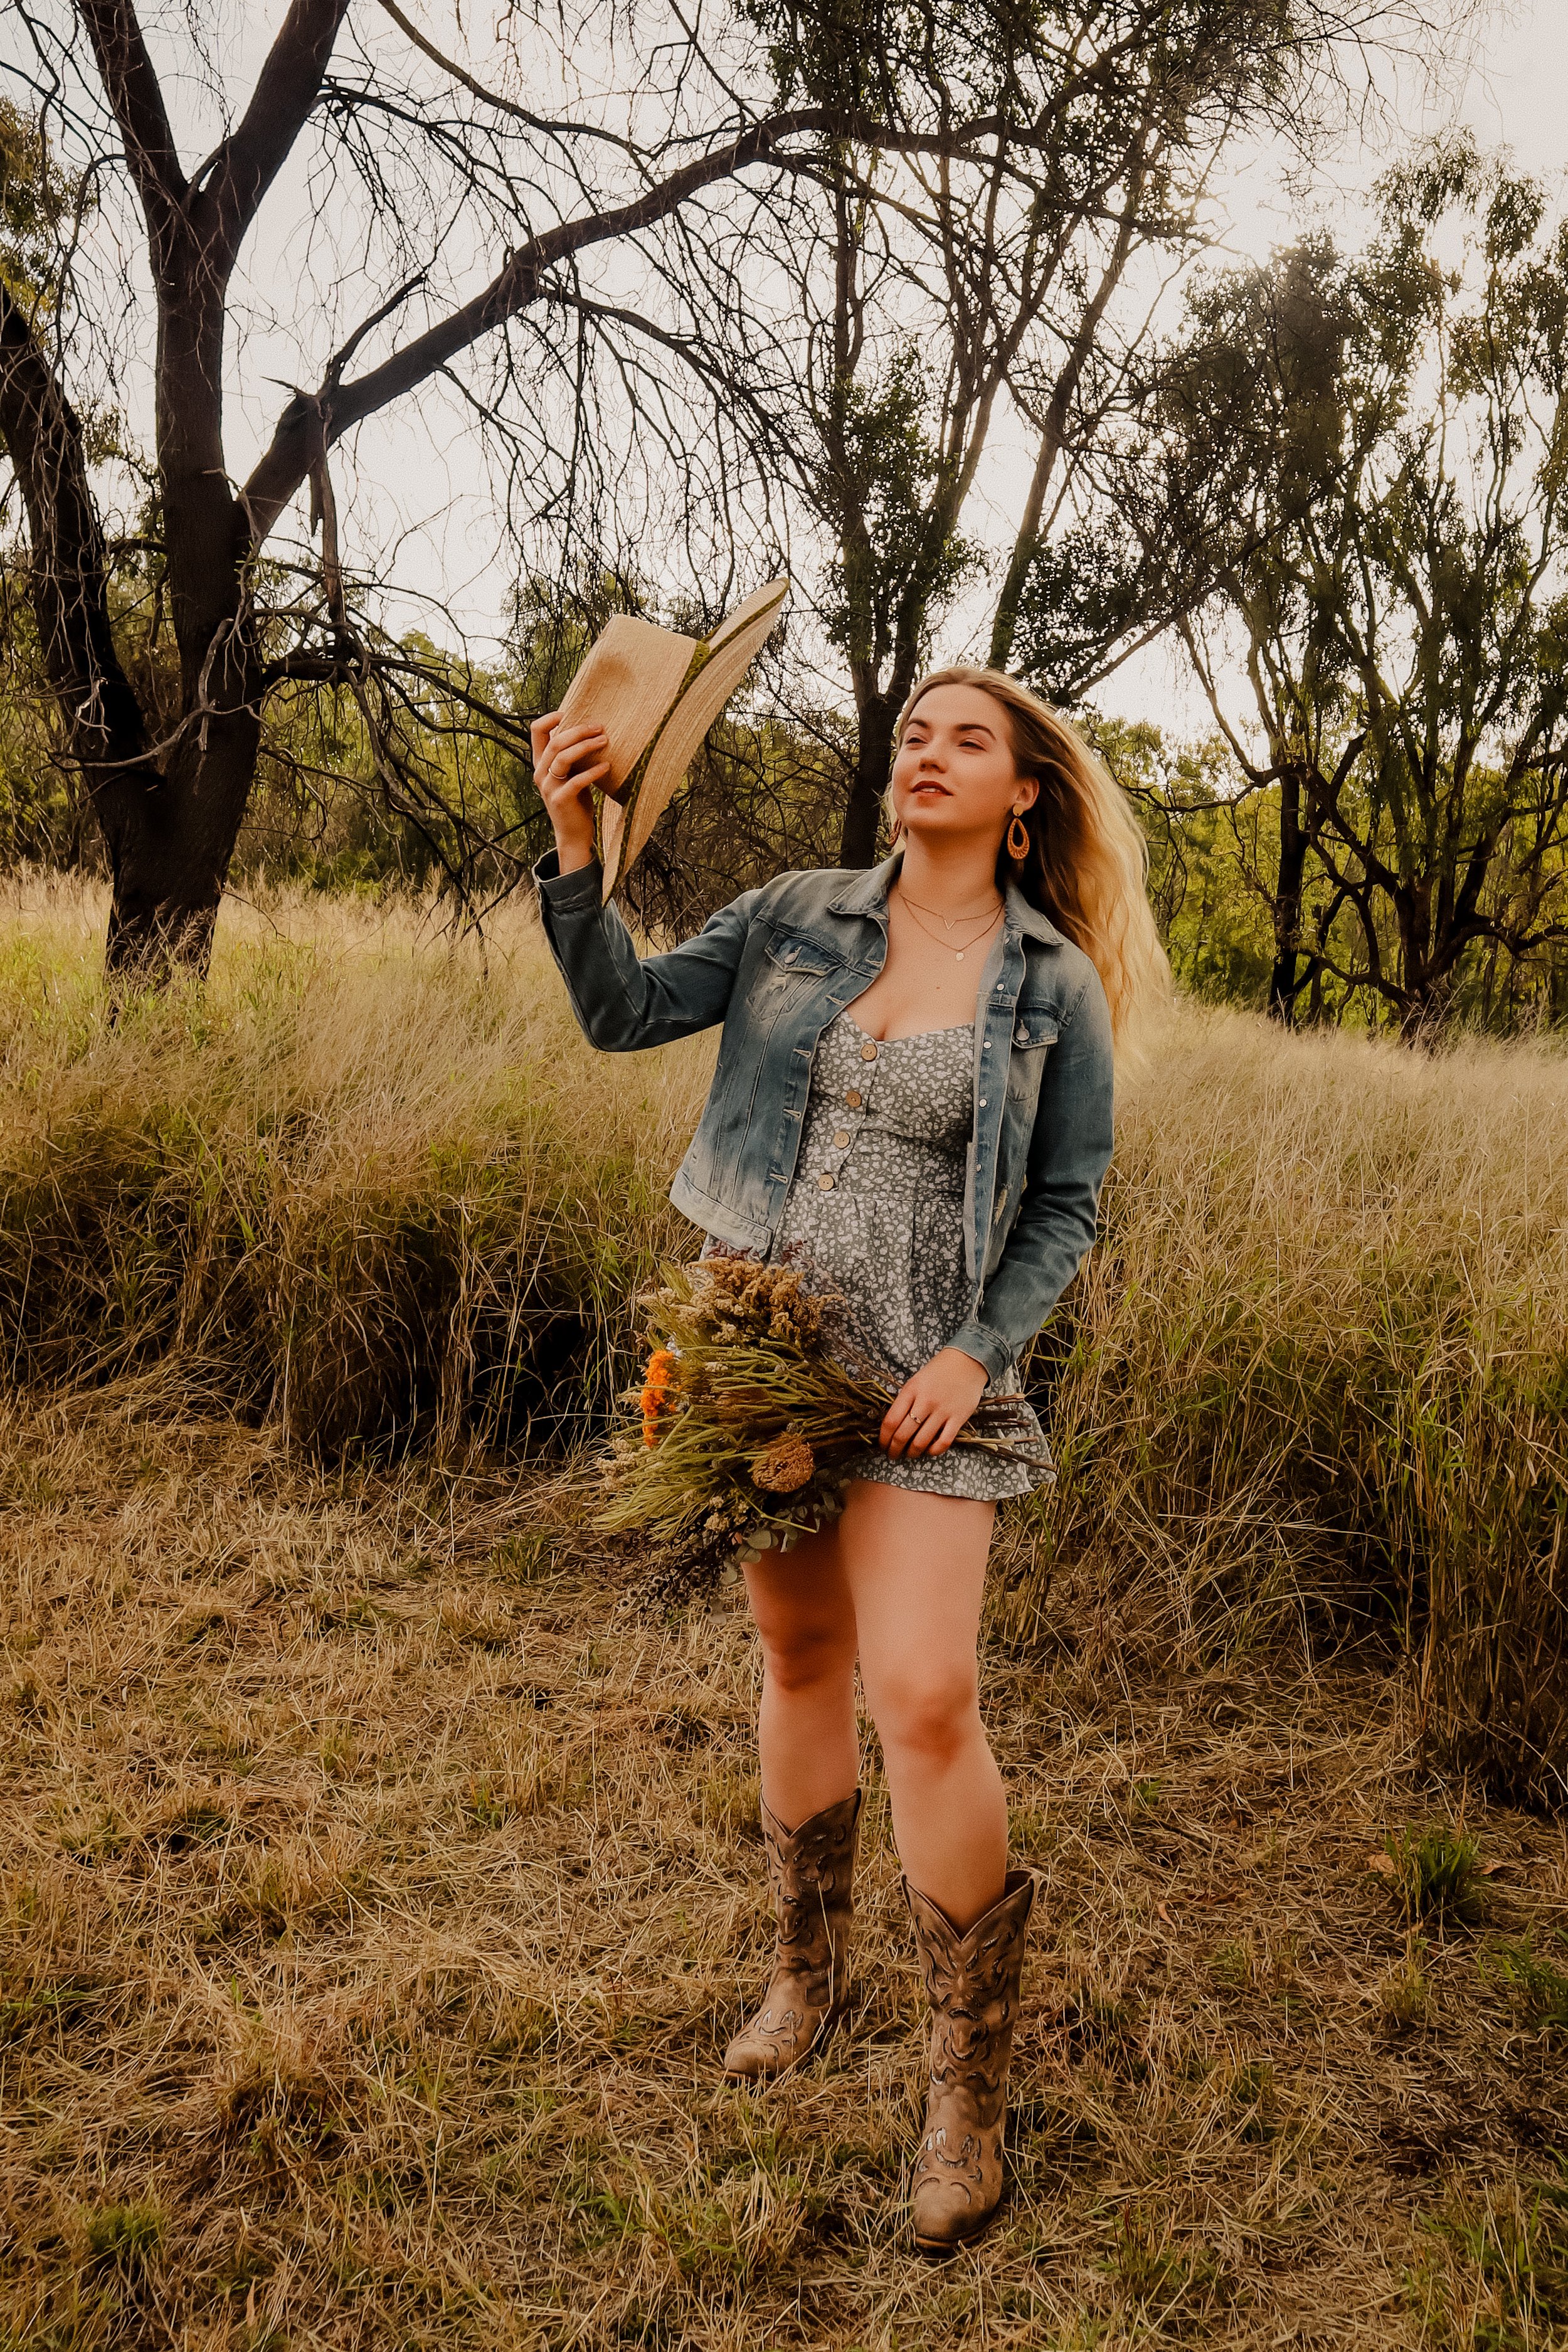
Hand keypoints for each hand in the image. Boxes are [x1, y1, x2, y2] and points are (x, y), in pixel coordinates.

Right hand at [530, 709, 609, 873]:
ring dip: (586, 746)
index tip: (570, 713)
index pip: (536, 731)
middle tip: (600, 727)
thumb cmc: (576, 799)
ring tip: (605, 741)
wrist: (573, 833)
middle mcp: (540, 773)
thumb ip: (571, 756)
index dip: (550, 718)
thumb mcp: (570, 774)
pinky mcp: (560, 800)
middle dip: (579, 730)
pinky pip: (576, 780)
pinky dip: (593, 771)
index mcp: (540, 763)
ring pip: (563, 757)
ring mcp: (548, 787)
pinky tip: (607, 766)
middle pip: (555, 741)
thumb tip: (589, 729)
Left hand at [880, 1347, 989, 1458]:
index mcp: (910, 1391)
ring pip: (921, 1442)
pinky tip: (929, 1450)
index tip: (882, 1445)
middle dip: (894, 1449)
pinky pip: (943, 1442)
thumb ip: (905, 1401)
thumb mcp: (915, 1381)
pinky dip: (934, 1451)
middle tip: (893, 1454)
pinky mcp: (958, 1418)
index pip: (891, 1421)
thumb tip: (893, 1426)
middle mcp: (925, 1401)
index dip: (884, 1438)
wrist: (967, 1362)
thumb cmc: (938, 1372)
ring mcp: (942, 1411)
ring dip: (912, 1453)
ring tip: (910, 1454)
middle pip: (903, 1435)